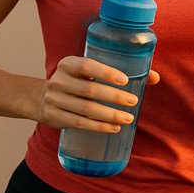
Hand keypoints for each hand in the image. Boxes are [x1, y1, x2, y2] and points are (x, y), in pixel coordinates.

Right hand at [35, 56, 160, 132]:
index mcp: (68, 64)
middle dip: (113, 97)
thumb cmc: (75, 81)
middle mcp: (59, 81)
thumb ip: (116, 72)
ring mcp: (55, 100)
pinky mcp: (55, 117)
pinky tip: (114, 128)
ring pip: (86, 110)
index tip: (125, 80)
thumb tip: (154, 77)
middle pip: (89, 91)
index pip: (87, 66)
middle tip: (133, 101)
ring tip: (128, 118)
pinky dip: (99, 127)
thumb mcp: (87, 72)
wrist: (39, 98)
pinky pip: (80, 124)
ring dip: (109, 115)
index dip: (106, 72)